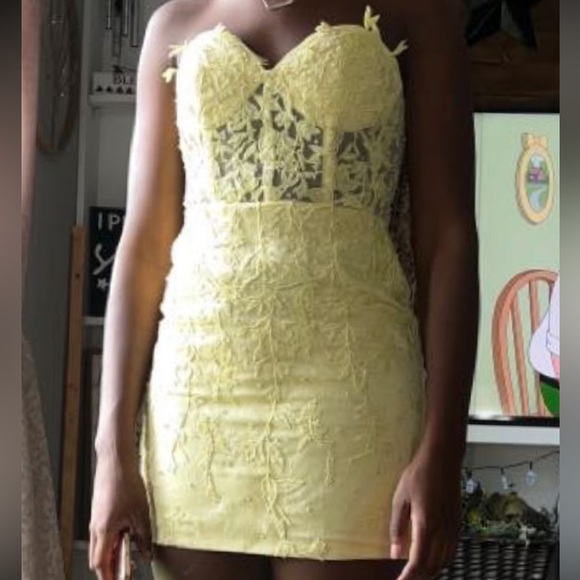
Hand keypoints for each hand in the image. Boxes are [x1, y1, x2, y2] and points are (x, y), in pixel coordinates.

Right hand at [89, 452, 151, 579]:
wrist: (115, 460)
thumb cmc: (125, 482)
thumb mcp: (141, 512)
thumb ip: (143, 536)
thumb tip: (146, 554)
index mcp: (103, 531)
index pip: (101, 564)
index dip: (110, 577)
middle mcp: (95, 527)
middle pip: (98, 557)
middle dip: (111, 568)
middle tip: (126, 572)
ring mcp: (96, 518)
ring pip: (100, 544)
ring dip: (112, 553)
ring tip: (129, 554)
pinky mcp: (99, 510)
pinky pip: (102, 532)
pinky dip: (112, 539)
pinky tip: (127, 534)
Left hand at [389, 444, 461, 579]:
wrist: (443, 459)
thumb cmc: (418, 474)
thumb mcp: (400, 498)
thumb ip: (397, 526)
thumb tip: (395, 552)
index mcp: (425, 524)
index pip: (418, 562)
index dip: (408, 577)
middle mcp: (442, 530)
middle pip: (432, 566)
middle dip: (418, 576)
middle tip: (404, 575)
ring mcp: (452, 528)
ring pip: (444, 561)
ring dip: (430, 570)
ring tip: (415, 570)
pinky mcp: (457, 523)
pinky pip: (451, 551)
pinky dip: (441, 561)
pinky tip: (431, 557)